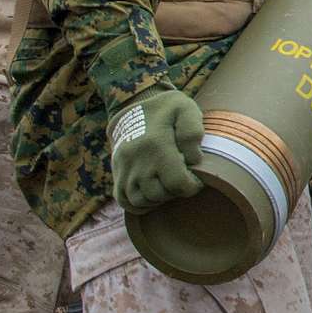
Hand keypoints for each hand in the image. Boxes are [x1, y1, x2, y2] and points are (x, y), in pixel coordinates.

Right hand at [108, 88, 204, 212]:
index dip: (191, 185)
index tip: (196, 178)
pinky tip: (153, 193)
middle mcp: (136, 159)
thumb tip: (194, 160)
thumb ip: (193, 132)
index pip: (177, 182)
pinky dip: (141, 204)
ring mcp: (123, 169)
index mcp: (156, 144)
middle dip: (175, 191)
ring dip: (159, 198)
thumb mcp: (185, 108)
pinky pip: (125, 202)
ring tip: (168, 185)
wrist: (135, 108)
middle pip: (159, 194)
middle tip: (182, 179)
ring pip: (141, 201)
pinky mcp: (116, 175)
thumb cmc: (167, 111)